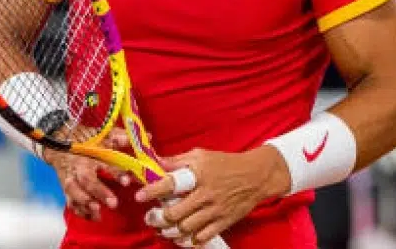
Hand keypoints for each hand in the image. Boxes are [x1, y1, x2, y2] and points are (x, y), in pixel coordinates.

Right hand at [45, 128, 134, 221]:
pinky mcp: (66, 188)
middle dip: (100, 192)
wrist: (60, 145)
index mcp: (91, 154)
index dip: (116, 172)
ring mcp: (71, 178)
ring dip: (85, 203)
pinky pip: (70, 201)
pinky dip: (80, 211)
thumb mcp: (104, 135)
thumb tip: (148, 137)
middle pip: (87, 180)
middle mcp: (80, 166)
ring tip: (98, 212)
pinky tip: (93, 217)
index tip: (127, 182)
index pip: (104, 163)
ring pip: (74, 191)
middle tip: (114, 204)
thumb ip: (124, 137)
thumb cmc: (86, 141)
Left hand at [136, 146, 289, 245]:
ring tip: (161, 228)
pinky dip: (189, 241)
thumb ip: (176, 161)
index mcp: (198, 174)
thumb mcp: (200, 155)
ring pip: (186, 228)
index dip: (152, 190)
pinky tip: (180, 237)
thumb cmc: (225, 163)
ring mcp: (215, 210)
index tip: (139, 196)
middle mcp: (206, 194)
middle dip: (158, 217)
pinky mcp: (224, 222)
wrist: (256, 176)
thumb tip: (154, 162)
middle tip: (149, 217)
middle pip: (175, 213)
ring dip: (169, 231)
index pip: (171, 183)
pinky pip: (203, 237)